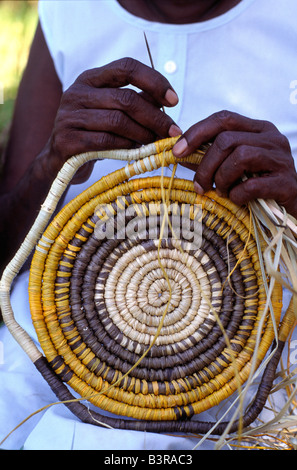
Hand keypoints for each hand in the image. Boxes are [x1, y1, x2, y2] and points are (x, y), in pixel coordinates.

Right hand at [44, 57, 180, 181]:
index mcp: (90, 78)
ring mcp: (69, 115)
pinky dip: (127, 147)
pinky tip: (137, 151)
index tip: (174, 100)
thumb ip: (138, 103)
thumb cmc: (93, 134)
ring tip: (157, 144)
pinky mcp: (66, 139)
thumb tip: (169, 100)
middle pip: (125, 98)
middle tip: (172, 132)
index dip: (154, 81)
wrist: (60, 161)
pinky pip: (105, 141)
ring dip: (143, 134)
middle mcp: (77, 92)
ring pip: (117, 121)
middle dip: (155, 117)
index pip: (126, 67)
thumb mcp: (114, 113)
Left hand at [173, 110, 296, 217]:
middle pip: (227, 139)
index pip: (223, 118)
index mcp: (258, 130)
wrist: (291, 209)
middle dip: (205, 164)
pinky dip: (238, 195)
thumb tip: (180, 154)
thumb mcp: (233, 168)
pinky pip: (252, 185)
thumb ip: (210, 158)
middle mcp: (272, 138)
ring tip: (221, 192)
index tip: (176, 152)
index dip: (196, 132)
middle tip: (199, 186)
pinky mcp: (286, 182)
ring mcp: (282, 159)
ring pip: (240, 156)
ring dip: (221, 178)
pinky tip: (238, 200)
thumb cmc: (258, 187)